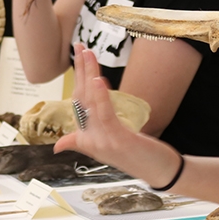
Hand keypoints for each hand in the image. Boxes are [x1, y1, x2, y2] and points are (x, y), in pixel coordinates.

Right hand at [55, 44, 182, 186]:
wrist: (160, 174)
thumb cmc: (139, 158)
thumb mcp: (108, 148)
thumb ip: (81, 142)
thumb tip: (58, 145)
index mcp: (88, 136)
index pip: (79, 100)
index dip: (77, 76)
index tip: (79, 53)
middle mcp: (91, 138)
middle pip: (81, 97)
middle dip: (80, 69)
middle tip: (79, 45)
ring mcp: (103, 141)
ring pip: (91, 102)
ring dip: (88, 75)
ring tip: (87, 54)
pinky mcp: (118, 141)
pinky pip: (105, 115)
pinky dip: (100, 97)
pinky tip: (97, 80)